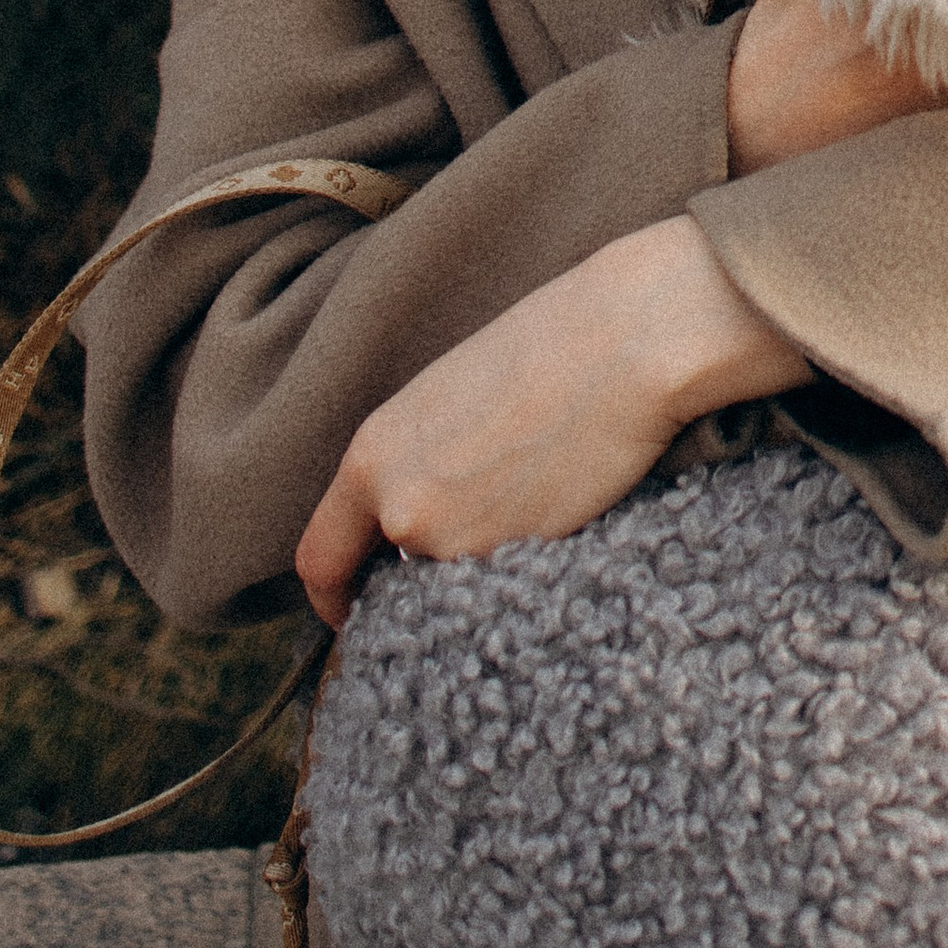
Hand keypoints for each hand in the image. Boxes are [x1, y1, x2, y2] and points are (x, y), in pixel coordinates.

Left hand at [294, 216, 806, 625]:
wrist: (627, 342)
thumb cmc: (550, 344)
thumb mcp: (447, 396)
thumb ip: (415, 461)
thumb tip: (414, 514)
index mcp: (372, 455)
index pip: (319, 558)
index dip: (335, 596)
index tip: (359, 605)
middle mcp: (399, 508)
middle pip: (391, 581)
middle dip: (419, 580)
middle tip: (466, 548)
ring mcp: (458, 541)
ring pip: (454, 582)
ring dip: (478, 566)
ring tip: (531, 499)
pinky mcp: (518, 559)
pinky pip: (503, 585)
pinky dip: (522, 566)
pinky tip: (558, 504)